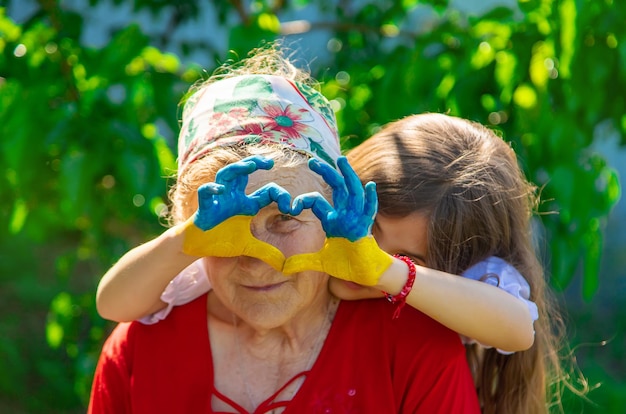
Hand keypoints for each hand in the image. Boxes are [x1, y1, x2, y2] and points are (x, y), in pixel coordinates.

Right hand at [178, 155, 290, 269]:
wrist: (199, 246)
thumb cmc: (222, 240)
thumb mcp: (248, 245)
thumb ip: (265, 251)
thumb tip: (282, 263)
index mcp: (246, 203)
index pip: (267, 191)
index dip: (279, 195)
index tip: (289, 206)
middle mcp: (233, 197)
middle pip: (243, 172)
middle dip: (255, 163)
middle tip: (270, 162)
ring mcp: (219, 200)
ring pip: (226, 175)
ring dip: (238, 168)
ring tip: (250, 166)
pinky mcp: (204, 208)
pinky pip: (205, 193)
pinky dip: (211, 189)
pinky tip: (220, 190)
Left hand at [284, 156, 391, 284]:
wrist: (363, 272)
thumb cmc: (344, 263)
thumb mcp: (320, 261)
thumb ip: (302, 261)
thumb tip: (283, 268)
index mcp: (332, 220)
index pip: (317, 202)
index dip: (304, 201)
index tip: (291, 206)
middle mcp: (344, 215)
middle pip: (337, 188)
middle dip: (326, 173)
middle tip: (312, 160)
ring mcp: (356, 220)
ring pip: (353, 193)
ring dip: (348, 176)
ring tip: (341, 160)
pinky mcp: (365, 229)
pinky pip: (369, 212)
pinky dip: (371, 199)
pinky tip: (370, 186)